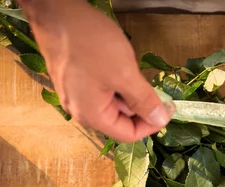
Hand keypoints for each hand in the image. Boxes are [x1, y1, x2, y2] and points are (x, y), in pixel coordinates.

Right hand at [21, 0, 171, 141]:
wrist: (56, 13)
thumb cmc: (90, 44)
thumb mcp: (125, 74)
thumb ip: (144, 100)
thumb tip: (161, 119)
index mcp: (92, 116)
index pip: (128, 135)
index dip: (151, 125)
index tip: (168, 108)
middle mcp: (80, 111)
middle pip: (119, 120)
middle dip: (140, 106)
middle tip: (156, 87)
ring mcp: (75, 95)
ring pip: (111, 103)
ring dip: (128, 92)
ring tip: (134, 71)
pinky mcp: (73, 79)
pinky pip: (100, 90)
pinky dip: (115, 82)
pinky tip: (120, 65)